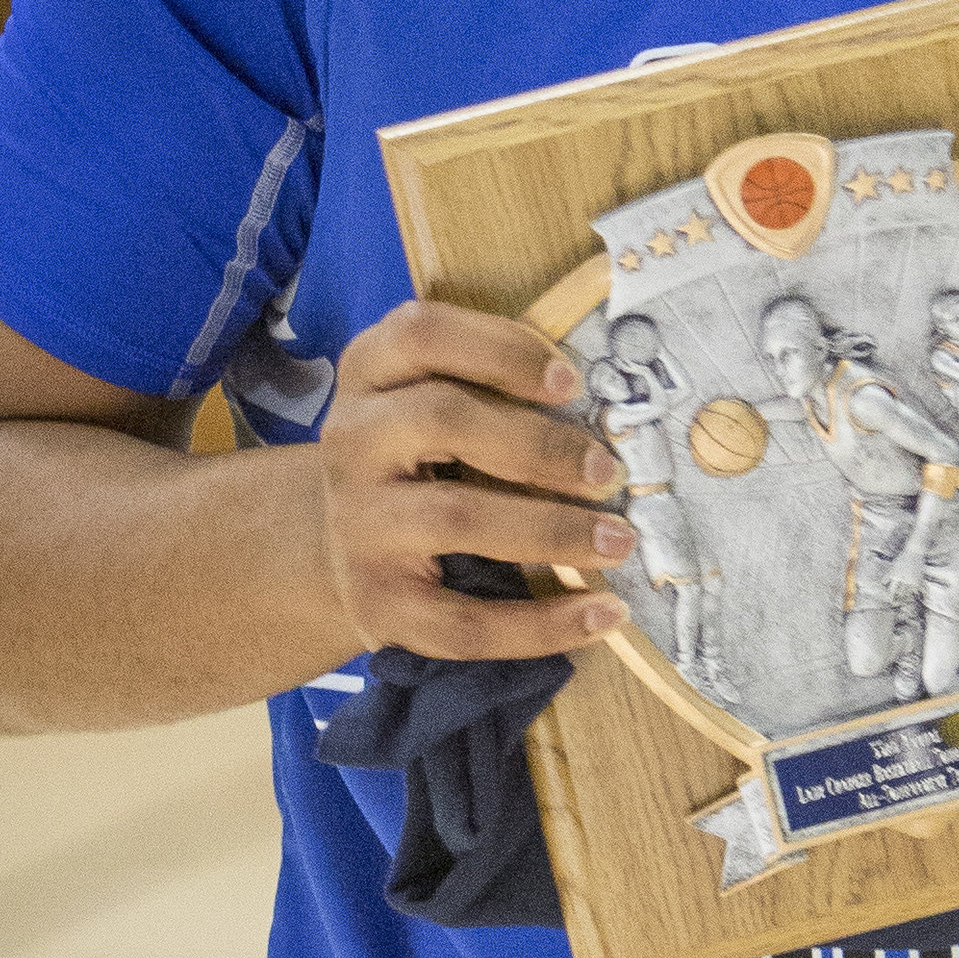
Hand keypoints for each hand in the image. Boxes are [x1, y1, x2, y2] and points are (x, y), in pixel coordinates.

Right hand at [317, 301, 634, 658]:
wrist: (339, 543)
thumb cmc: (422, 454)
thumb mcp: (434, 397)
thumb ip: (494, 385)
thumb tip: (610, 406)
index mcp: (369, 373)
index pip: (421, 333)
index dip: (502, 350)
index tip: (572, 382)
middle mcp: (351, 440)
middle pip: (441, 418)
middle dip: (539, 444)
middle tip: (608, 471)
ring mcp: (358, 524)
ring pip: (455, 516)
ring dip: (552, 528)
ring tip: (619, 540)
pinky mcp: (378, 602)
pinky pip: (463, 623)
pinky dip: (541, 624)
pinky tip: (602, 614)